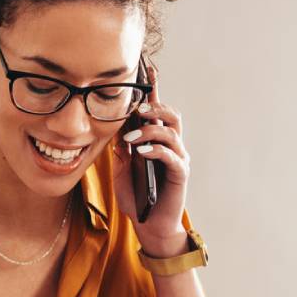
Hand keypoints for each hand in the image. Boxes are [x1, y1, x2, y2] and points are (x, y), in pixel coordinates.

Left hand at [109, 88, 191, 256]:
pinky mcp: (180, 174)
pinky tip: (142, 153)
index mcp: (156, 141)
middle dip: (154, 108)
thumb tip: (116, 132)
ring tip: (132, 138)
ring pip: (172, 131)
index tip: (147, 70)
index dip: (153, 91)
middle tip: (136, 110)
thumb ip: (120, 152)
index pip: (156, 112)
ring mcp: (178, 159)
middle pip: (171, 115)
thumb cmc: (137, 198)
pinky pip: (172, 155)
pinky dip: (157, 150)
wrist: (149, 225)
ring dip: (150, 130)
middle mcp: (171, 146)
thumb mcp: (121, 172)